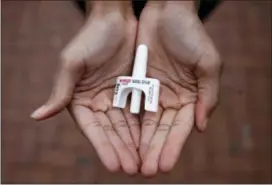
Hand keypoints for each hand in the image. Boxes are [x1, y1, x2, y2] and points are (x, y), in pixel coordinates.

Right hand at [31, 2, 139, 174]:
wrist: (116, 19)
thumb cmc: (91, 37)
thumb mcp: (72, 63)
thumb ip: (60, 92)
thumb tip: (37, 116)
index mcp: (81, 99)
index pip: (93, 129)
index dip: (103, 147)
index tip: (114, 165)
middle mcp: (98, 101)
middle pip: (111, 131)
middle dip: (122, 150)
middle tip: (134, 170)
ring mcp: (116, 97)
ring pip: (126, 125)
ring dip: (134, 144)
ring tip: (143, 162)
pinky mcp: (132, 90)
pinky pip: (138, 112)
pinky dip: (143, 127)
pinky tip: (150, 141)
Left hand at [136, 1, 221, 175]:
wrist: (166, 12)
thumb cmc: (191, 34)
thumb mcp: (208, 64)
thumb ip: (208, 96)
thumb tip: (201, 128)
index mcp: (189, 97)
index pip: (179, 128)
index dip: (172, 147)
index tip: (163, 165)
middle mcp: (170, 98)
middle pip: (160, 130)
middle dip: (153, 150)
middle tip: (145, 171)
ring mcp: (152, 92)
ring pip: (144, 123)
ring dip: (139, 143)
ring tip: (132, 164)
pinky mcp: (136, 84)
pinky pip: (130, 107)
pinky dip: (127, 124)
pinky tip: (123, 140)